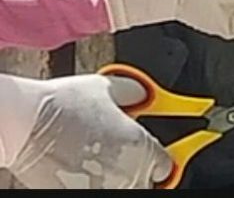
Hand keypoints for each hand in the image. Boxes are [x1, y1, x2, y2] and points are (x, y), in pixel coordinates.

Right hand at [2, 73, 171, 188]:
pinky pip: (98, 191)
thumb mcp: (110, 87)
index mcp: (142, 148)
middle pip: (147, 182)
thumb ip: (136, 94)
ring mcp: (104, 189)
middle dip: (139, 169)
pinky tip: (83, 169)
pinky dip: (94, 183)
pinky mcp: (78, 195)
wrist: (28, 125)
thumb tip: (143, 96)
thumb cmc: (65, 106)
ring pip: (124, 188)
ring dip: (117, 178)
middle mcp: (128, 174)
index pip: (165, 166)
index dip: (158, 157)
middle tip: (122, 155)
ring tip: (99, 162)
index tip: (151, 152)